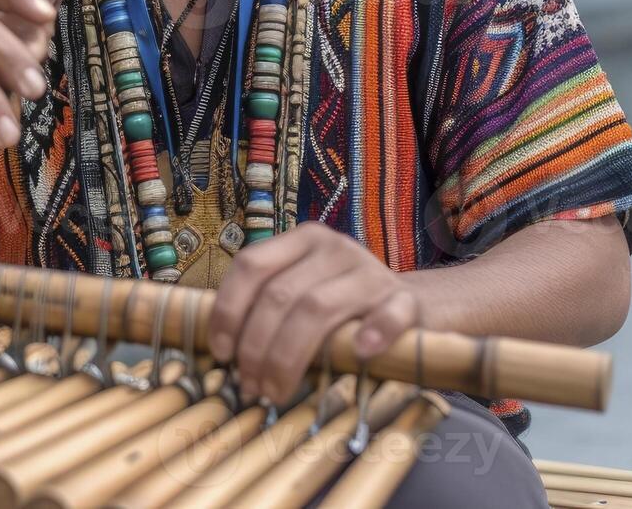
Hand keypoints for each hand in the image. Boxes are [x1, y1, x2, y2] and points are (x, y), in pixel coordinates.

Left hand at [206, 222, 417, 407]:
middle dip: (256, 347)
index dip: (228, 310)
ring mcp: (372, 272)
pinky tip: (360, 353)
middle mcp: (334, 248)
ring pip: (318, 307)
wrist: (410, 306)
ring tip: (275, 391)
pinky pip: (389, 314)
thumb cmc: (341, 307)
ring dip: (289, 356)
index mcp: (302, 240)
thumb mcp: (301, 292)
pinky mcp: (406, 300)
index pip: (251, 265)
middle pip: (280, 294)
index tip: (221, 352)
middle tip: (250, 386)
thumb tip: (223, 352)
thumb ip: (267, 307)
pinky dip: (374, 332)